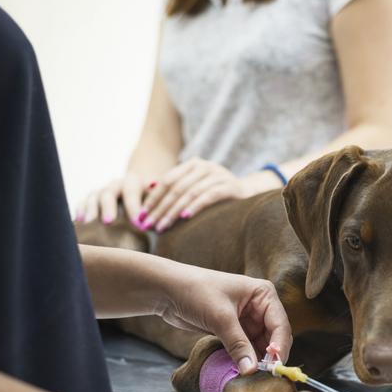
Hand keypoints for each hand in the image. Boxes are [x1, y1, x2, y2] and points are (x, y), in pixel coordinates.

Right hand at [74, 173, 153, 225]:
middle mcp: (117, 184)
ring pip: (95, 196)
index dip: (134, 207)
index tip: (138, 224)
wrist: (142, 189)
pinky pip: (84, 201)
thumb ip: (158, 208)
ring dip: (92, 209)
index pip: (132, 192)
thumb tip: (161, 220)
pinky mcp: (94, 198)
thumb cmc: (154, 202)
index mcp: (135, 182)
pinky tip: (79, 221)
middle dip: (109, 207)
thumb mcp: (158, 201)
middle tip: (109, 222)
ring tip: (89, 222)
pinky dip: (81, 209)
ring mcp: (104, 190)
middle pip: (109, 192)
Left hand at [139, 158, 281, 232]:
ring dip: (172, 211)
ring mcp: (218, 174)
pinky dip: (194, 206)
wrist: (250, 194)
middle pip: (176, 187)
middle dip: (160, 208)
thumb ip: (176, 192)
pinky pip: (208, 196)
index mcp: (193, 164)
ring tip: (162, 227)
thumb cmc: (217, 196)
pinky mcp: (230, 186)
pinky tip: (184, 218)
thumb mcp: (196, 189)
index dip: (152, 199)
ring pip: (189, 193)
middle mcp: (205, 166)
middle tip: (148, 226)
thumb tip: (147, 201)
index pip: (167, 181)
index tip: (141, 216)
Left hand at [156, 263, 291, 374]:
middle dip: (270, 356)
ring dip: (258, 359)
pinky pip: (246, 347)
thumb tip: (251, 370)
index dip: (279, 347)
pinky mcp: (235, 329)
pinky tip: (243, 370)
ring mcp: (248, 319)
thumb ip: (238, 344)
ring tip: (254, 377)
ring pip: (261, 345)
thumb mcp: (220, 318)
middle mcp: (260, 306)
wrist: (167, 290)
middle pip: (274, 337)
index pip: (280, 325)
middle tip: (265, 376)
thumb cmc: (196, 292)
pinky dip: (246, 359)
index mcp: (264, 294)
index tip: (275, 367)